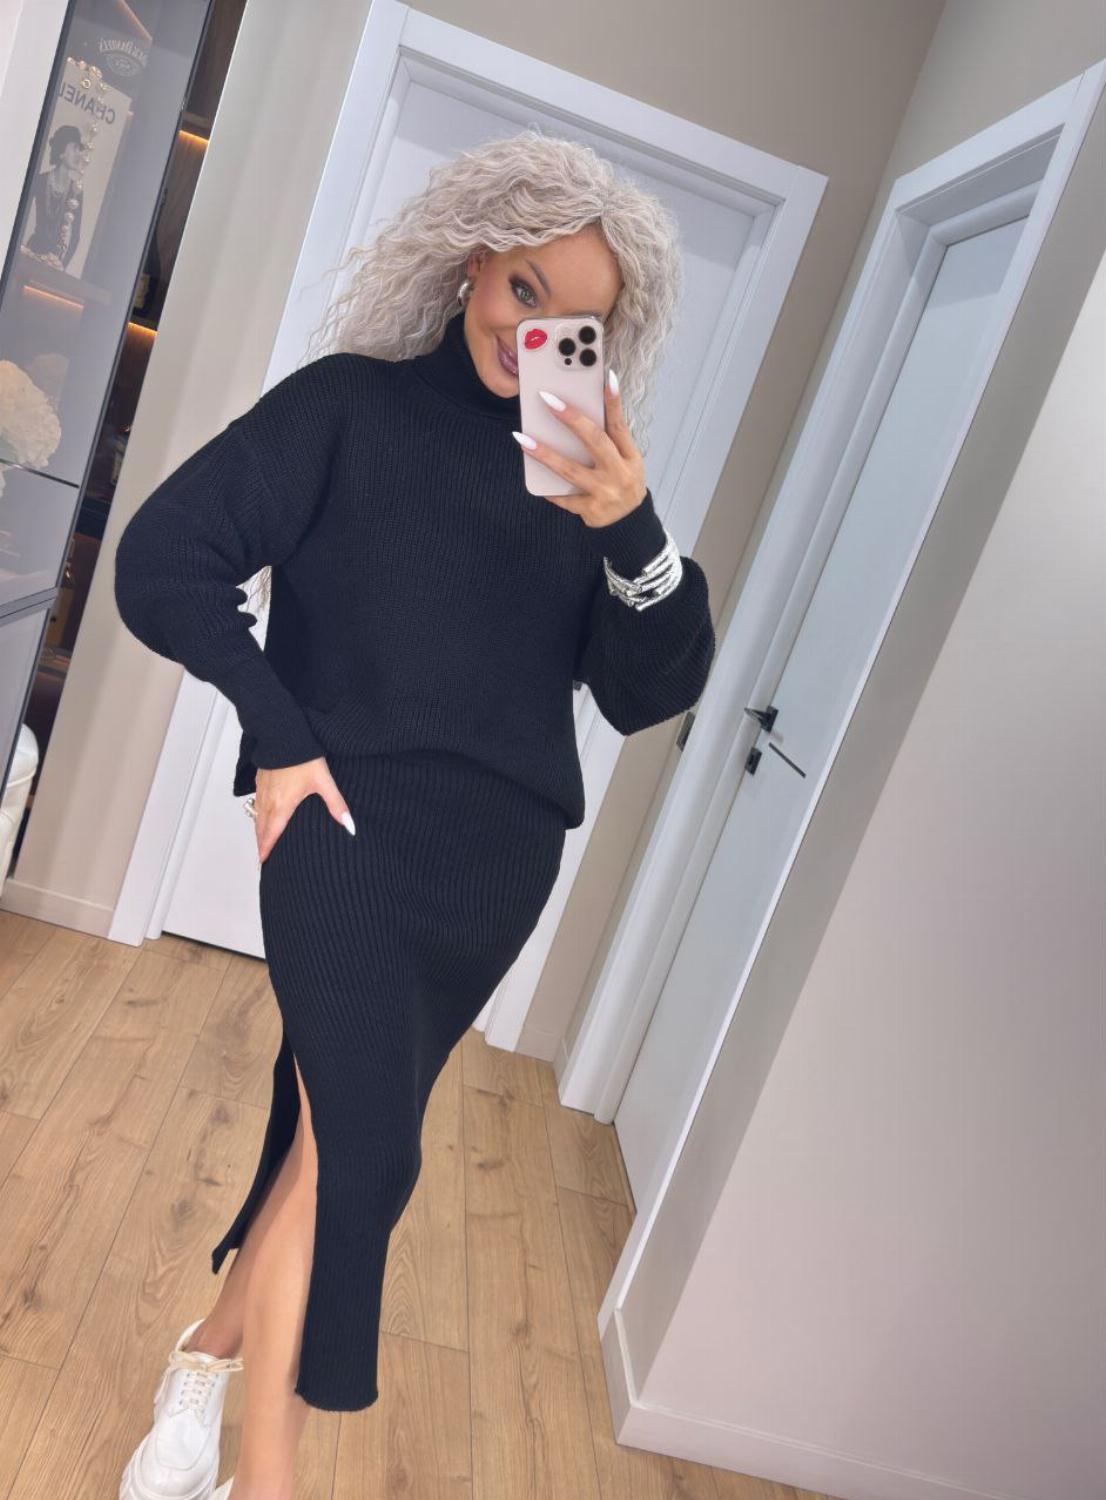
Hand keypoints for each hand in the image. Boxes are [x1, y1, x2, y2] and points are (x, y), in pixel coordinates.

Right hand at [253, 757, 353, 862]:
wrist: (284, 735)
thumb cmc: (304, 758)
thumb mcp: (324, 782)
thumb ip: (336, 805)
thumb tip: (350, 826)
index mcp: (283, 805)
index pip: (272, 834)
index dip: (266, 850)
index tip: (262, 863)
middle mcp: (269, 800)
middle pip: (261, 828)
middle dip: (261, 844)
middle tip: (260, 859)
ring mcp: (263, 789)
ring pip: (257, 815)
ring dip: (258, 830)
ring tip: (261, 842)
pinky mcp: (260, 779)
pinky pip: (257, 802)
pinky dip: (258, 814)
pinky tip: (262, 815)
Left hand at [513, 371, 647, 526]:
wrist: (628, 524)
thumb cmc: (622, 482)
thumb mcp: (626, 461)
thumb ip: (610, 440)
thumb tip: (582, 410)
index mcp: (629, 457)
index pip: (620, 425)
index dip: (614, 401)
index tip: (606, 377)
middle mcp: (619, 473)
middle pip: (595, 441)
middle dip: (571, 419)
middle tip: (547, 399)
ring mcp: (605, 493)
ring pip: (570, 470)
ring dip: (544, 454)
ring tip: (522, 439)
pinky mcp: (590, 510)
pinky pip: (563, 498)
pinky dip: (548, 488)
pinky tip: (530, 473)